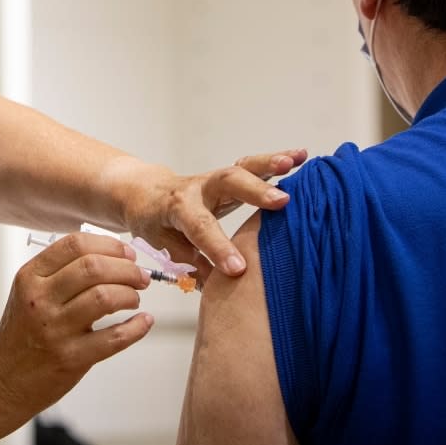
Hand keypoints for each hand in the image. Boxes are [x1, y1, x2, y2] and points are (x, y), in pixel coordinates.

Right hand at [0, 232, 152, 421]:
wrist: (3, 378)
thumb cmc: (23, 331)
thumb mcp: (29, 292)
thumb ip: (61, 271)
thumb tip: (113, 256)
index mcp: (30, 277)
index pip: (74, 245)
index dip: (109, 245)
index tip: (127, 253)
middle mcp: (40, 299)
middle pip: (93, 267)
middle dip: (126, 268)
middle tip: (140, 276)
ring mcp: (55, 329)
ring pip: (105, 297)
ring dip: (130, 294)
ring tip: (134, 298)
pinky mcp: (71, 358)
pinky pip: (114, 337)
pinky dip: (136, 327)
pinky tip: (143, 322)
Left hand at [121, 148, 307, 282]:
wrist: (145, 191)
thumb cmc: (153, 220)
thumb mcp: (162, 245)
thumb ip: (191, 263)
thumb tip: (218, 288)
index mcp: (177, 207)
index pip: (199, 227)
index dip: (218, 248)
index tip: (239, 268)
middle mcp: (198, 187)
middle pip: (225, 183)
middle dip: (253, 191)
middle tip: (280, 203)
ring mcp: (216, 179)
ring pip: (243, 167)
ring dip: (270, 165)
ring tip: (294, 163)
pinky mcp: (230, 177)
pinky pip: (253, 166)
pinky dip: (276, 161)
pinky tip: (300, 156)